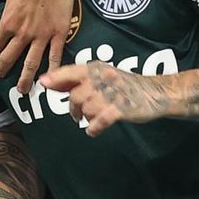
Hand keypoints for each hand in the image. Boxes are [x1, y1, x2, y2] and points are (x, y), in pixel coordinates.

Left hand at [0, 0, 73, 89]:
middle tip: (1, 76)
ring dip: (26, 78)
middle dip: (4, 68)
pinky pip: (55, 55)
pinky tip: (51, 80)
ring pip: (32, 63)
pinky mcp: (59, 32)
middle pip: (11, 58)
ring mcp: (42, 34)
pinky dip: (53, 69)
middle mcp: (23, 32)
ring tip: (23, 90)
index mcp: (8, 22)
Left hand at [40, 62, 170, 136]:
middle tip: (77, 115)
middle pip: (75, 96)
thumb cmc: (125, 85)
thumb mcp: (101, 76)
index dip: (56, 78)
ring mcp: (112, 94)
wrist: (155, 93)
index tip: (43, 83)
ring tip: (93, 118)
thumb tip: (49, 82)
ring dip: (86, 117)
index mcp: (97, 69)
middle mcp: (102, 79)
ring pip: (86, 109)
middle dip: (73, 108)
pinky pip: (98, 122)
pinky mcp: (120, 110)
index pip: (71, 71)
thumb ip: (76, 79)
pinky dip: (93, 128)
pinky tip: (94, 129)